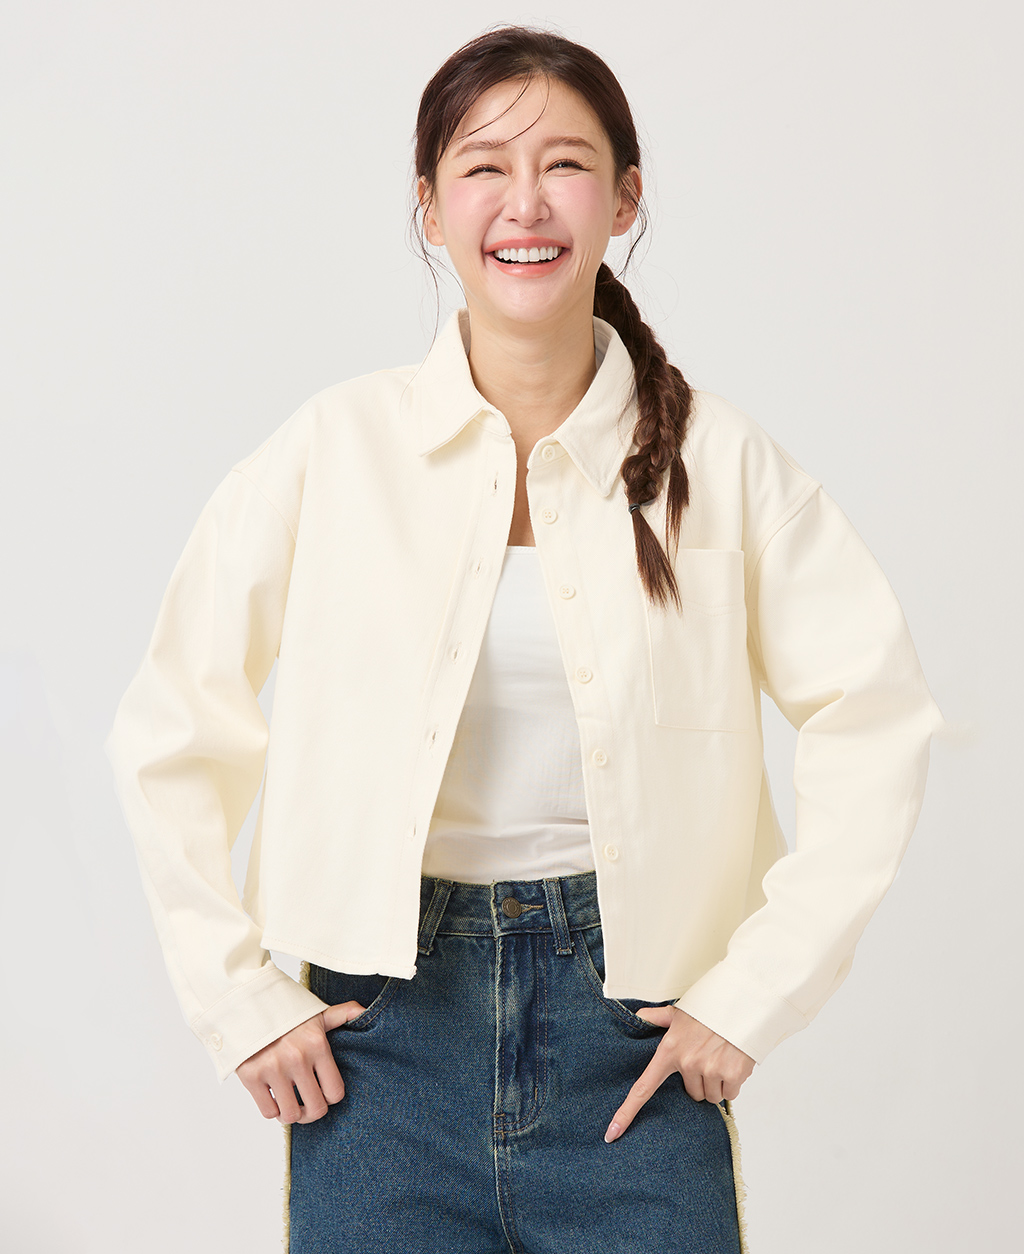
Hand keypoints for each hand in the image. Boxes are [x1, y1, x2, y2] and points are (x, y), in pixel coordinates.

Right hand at [235, 1001, 367, 1124]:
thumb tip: (365, 1011)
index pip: (335, 1092)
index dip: (330, 1097)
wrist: (246, 1005)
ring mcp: (273, 1069)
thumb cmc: (285, 1014)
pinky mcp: (251, 1077)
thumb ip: (343, 1014)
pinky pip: (268, 1112)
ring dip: (291, 1113)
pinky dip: (272, 1110)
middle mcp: (297, 1058)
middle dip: (312, 1111)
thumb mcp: (316, 1013)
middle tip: (307, 1105)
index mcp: (317, 1045)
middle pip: (315, 1109)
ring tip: (290, 1102)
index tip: (324, 1093)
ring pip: (291, 1115)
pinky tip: (273, 1096)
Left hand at [604, 1005, 754, 1142]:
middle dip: (700, 1081)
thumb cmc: (710, 1008)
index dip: (626, 1112)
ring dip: (717, 1083)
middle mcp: (687, 1062)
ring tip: (721, 1058)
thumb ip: (658, 1018)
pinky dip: (733, 1084)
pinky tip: (733, 1062)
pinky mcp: (732, 1074)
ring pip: (711, 1096)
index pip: (643, 1087)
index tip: (613, 1133)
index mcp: (669, 1050)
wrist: (743, 1002)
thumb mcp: (680, 1011)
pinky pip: (730, 1094)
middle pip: (691, 1093)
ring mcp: (710, 1069)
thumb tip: (639, 1015)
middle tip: (707, 1058)